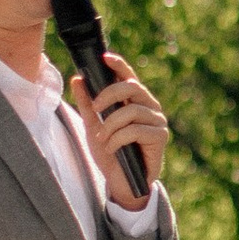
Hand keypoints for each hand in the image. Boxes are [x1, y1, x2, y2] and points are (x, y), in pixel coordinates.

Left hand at [70, 49, 169, 208]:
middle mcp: (149, 107)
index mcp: (134, 101)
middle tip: (95, 108)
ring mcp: (157, 121)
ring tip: (103, 139)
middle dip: (110, 94)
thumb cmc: (110, 153)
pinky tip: (113, 149)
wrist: (121, 182)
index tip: (105, 57)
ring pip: (131, 111)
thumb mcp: (93, 126)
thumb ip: (87, 104)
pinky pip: (135, 130)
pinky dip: (118, 139)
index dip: (119, 65)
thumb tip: (78, 78)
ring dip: (111, 125)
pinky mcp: (160, 137)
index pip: (129, 77)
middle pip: (132, 87)